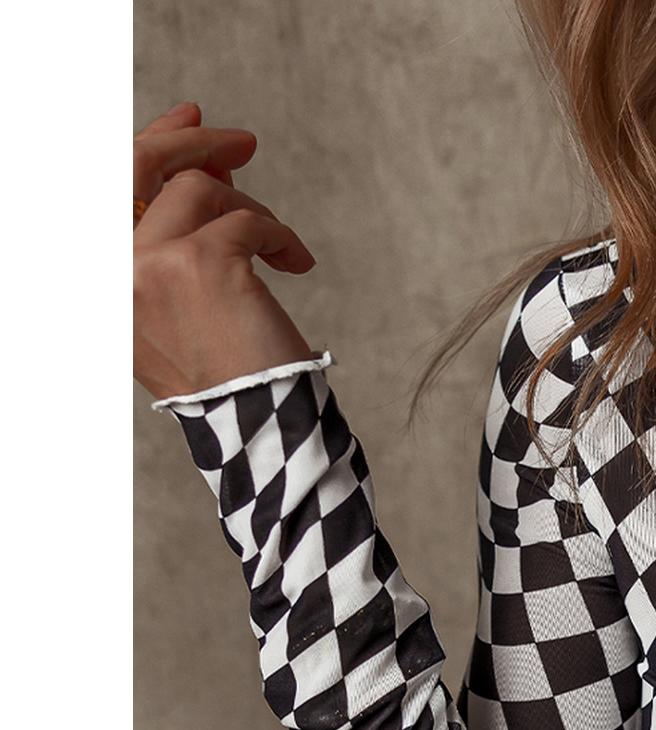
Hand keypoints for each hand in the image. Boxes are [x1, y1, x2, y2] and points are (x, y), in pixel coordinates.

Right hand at [134, 101, 319, 402]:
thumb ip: (175, 243)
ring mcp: (150, 262)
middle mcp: (112, 267)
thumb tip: (204, 171)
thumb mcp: (180, 308)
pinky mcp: (200, 262)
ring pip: (203, 190)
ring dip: (251, 211)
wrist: (256, 427)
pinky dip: (280, 236)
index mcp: (103, 281)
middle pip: (143, 166)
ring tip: (280, 251)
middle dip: (196, 144)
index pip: (111, 189)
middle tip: (244, 144)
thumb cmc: (228, 377)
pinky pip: (247, 220)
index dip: (152, 144)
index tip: (191, 120)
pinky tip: (296, 264)